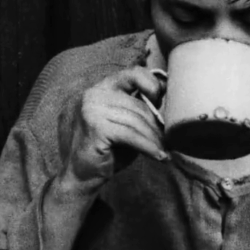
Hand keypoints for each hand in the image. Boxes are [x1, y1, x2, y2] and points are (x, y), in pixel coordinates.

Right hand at [58, 66, 167, 191]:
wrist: (80, 176)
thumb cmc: (106, 150)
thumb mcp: (123, 123)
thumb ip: (137, 108)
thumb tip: (167, 97)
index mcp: (100, 88)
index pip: (132, 73)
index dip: (152, 84)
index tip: (162, 101)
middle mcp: (93, 95)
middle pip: (138, 104)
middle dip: (156, 125)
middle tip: (169, 141)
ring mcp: (91, 110)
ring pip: (136, 121)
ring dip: (155, 138)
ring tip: (165, 151)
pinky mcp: (95, 127)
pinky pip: (131, 135)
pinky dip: (148, 147)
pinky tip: (159, 156)